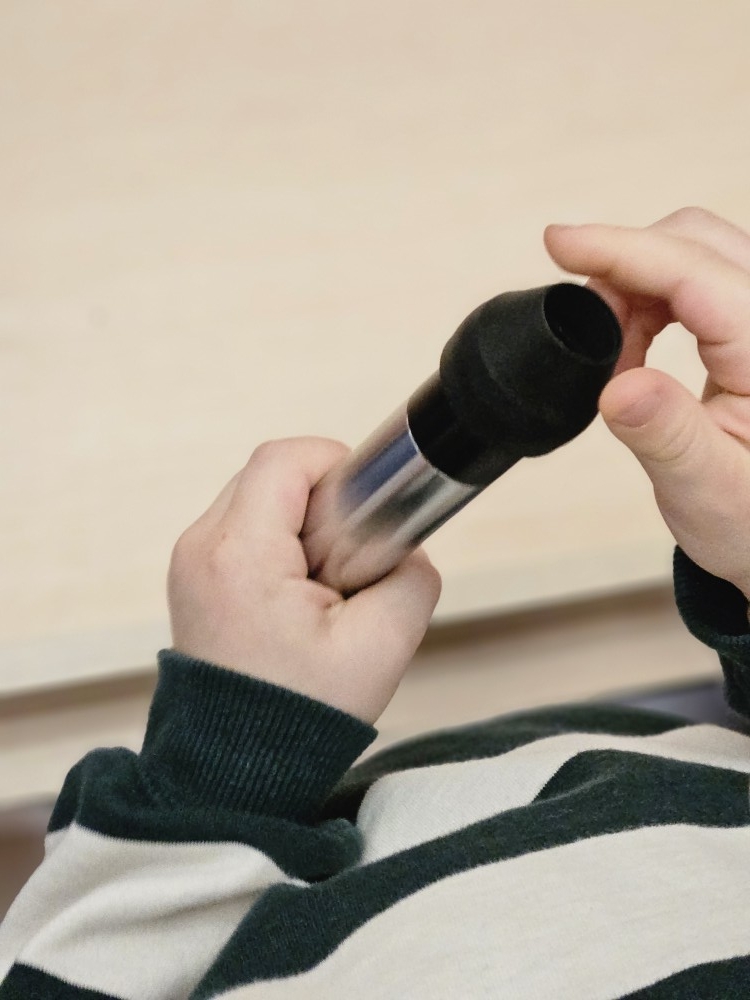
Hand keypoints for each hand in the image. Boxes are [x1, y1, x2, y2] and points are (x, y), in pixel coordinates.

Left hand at [167, 437, 441, 723]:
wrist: (236, 771)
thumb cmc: (300, 717)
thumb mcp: (384, 646)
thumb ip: (413, 578)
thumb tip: (407, 549)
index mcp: (241, 555)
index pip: (284, 460)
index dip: (336, 464)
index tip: (367, 507)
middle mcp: (201, 548)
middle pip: (269, 474)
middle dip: (322, 501)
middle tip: (351, 557)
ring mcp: (189, 563)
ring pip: (255, 498)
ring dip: (300, 522)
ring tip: (325, 583)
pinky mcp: (191, 578)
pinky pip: (240, 529)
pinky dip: (277, 544)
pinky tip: (299, 595)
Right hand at [545, 207, 749, 598]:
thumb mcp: (706, 488)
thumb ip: (664, 432)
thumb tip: (618, 387)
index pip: (696, 273)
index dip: (622, 251)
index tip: (558, 243)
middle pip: (698, 242)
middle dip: (625, 265)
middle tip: (584, 327)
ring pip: (695, 253)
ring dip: (635, 283)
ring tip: (611, 352)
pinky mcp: (749, 328)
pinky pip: (697, 281)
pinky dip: (650, 299)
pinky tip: (634, 344)